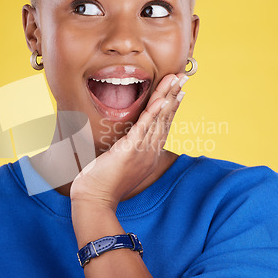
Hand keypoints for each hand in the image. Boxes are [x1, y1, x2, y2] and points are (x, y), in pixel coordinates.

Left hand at [70, 72, 187, 209]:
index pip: (163, 126)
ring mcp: (141, 151)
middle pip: (165, 119)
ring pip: (158, 120)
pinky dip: (154, 113)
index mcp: (148, 154)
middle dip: (174, 96)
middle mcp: (150, 152)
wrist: (94, 200)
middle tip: (183, 78)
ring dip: (168, 97)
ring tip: (176, 80)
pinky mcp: (129, 150)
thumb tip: (120, 140)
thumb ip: (124, 149)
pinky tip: (162, 100)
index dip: (171, 107)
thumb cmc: (102, 183)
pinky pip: (144, 128)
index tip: (178, 91)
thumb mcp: (119, 163)